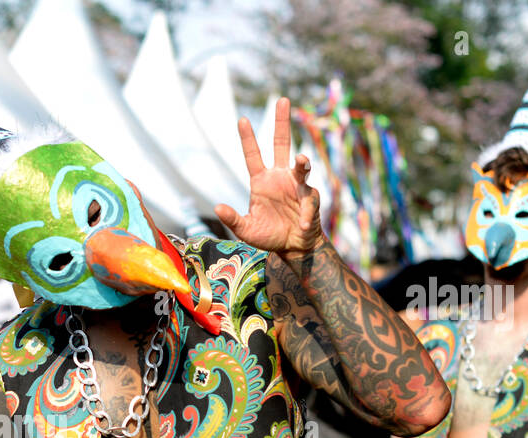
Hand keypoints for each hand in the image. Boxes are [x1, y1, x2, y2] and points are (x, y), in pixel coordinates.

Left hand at [214, 97, 322, 260]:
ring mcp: (297, 186)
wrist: (292, 247)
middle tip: (282, 100)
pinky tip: (301, 224)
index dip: (248, 139)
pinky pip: (309, 204)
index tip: (241, 119)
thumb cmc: (268, 235)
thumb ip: (233, 219)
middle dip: (282, 123)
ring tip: (301, 160)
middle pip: (281, 145)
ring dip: (302, 163)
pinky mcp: (310, 200)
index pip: (253, 156)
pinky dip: (305, 215)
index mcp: (261, 181)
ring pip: (302, 167)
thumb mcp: (246, 230)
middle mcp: (280, 178)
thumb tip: (217, 207)